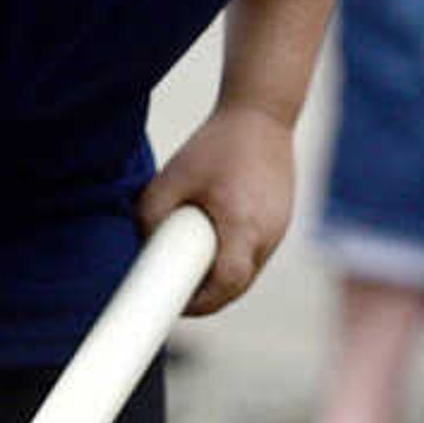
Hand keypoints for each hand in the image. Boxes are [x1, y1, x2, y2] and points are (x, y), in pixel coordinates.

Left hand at [141, 103, 295, 315]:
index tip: (177, 306)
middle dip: (207, 297)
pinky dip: (233, 260)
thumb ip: (151, 215)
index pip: (226, 285)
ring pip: (247, 275)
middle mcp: (268, 234)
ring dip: (220, 279)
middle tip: (176, 292)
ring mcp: (279, 231)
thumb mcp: (173, 176)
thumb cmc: (216, 145)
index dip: (201, 304)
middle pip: (237, 287)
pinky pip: (254, 257)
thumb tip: (143, 250)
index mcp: (243, 224)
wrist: (262, 116)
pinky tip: (212, 243)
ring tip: (191, 263)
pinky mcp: (281, 225)